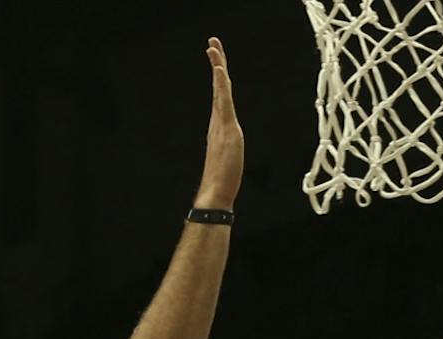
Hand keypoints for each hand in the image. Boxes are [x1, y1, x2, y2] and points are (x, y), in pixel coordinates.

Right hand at [194, 38, 242, 209]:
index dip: (219, 76)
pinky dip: (220, 83)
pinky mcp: (226, 127)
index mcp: (220, 125)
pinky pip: (223, 100)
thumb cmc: (222, 180)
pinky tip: (218, 69)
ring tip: (213, 47)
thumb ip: (228, 151)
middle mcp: (219, 120)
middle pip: (219, 86)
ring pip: (220, 89)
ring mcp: (221, 123)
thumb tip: (227, 153)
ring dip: (217, 66)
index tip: (216, 58)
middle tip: (212, 42)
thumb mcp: (230, 159)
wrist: (216, 192)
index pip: (221, 95)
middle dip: (216, 62)